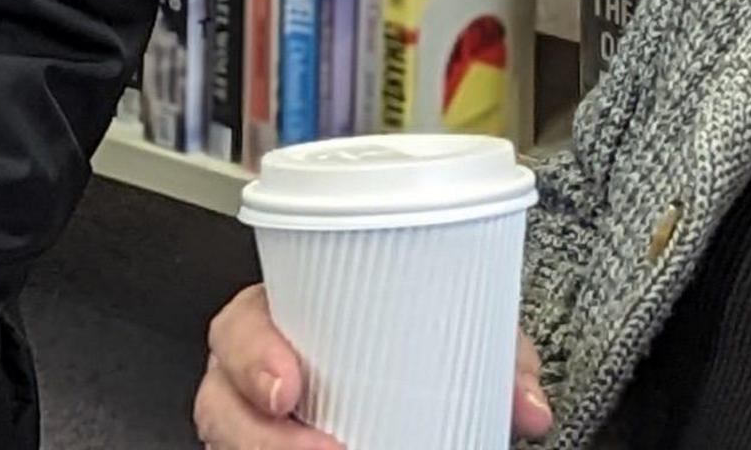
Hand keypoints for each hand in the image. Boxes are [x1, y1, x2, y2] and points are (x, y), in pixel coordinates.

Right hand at [197, 285, 550, 447]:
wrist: (413, 382)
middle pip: (221, 404)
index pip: (238, 326)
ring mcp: (257, 421)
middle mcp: (256, 371)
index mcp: (284, 314)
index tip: (289, 389)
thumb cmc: (410, 337)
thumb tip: (530, 408)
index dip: (251, 357)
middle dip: (258, 436)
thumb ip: (498, 361)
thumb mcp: (454, 331)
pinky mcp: (270, 445)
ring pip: (232, 442)